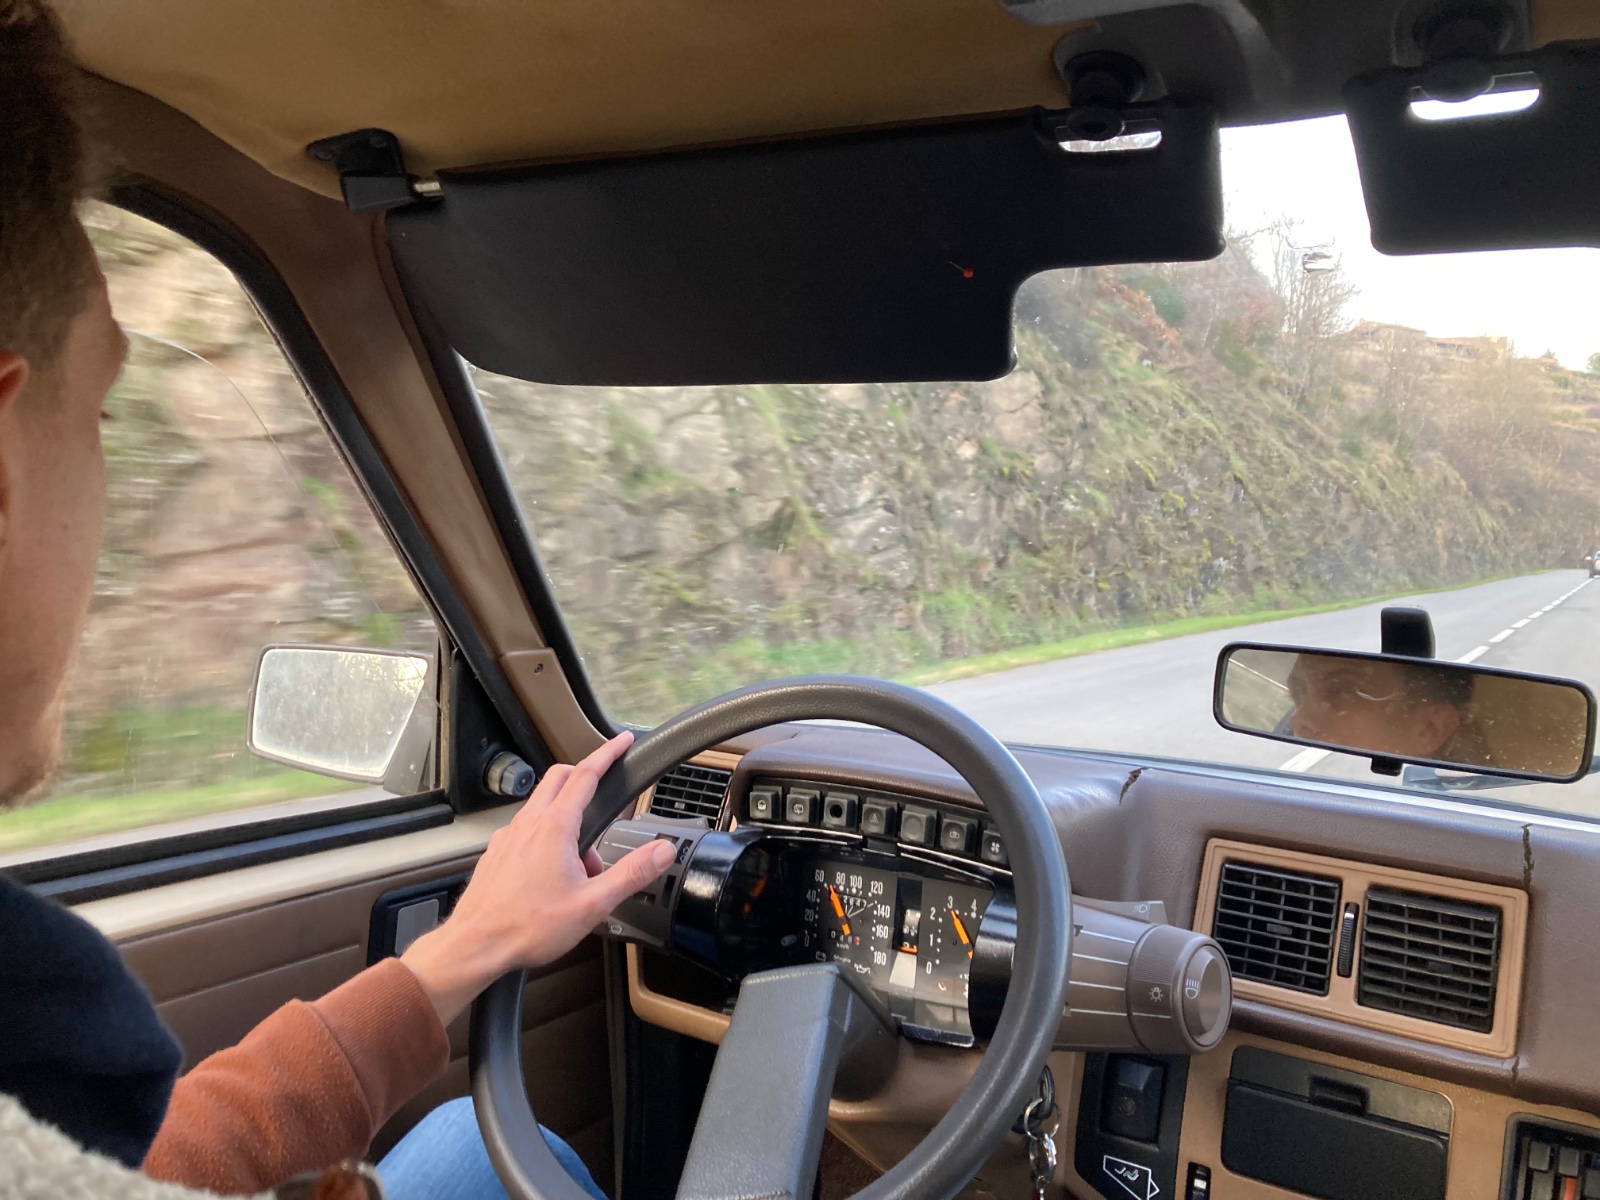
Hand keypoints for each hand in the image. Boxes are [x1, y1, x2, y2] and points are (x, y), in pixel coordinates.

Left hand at [401, 731, 672, 1024]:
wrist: (475, 946)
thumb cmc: (527, 927)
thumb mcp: (593, 904)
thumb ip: (631, 873)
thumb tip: (661, 851)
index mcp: (554, 828)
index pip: (585, 774)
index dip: (607, 754)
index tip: (622, 741)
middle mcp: (528, 824)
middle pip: (559, 779)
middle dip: (584, 778)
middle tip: (604, 795)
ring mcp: (508, 837)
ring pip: (542, 807)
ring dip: (567, 818)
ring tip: (582, 866)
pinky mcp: (497, 853)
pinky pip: (526, 830)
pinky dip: (545, 838)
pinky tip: (552, 875)